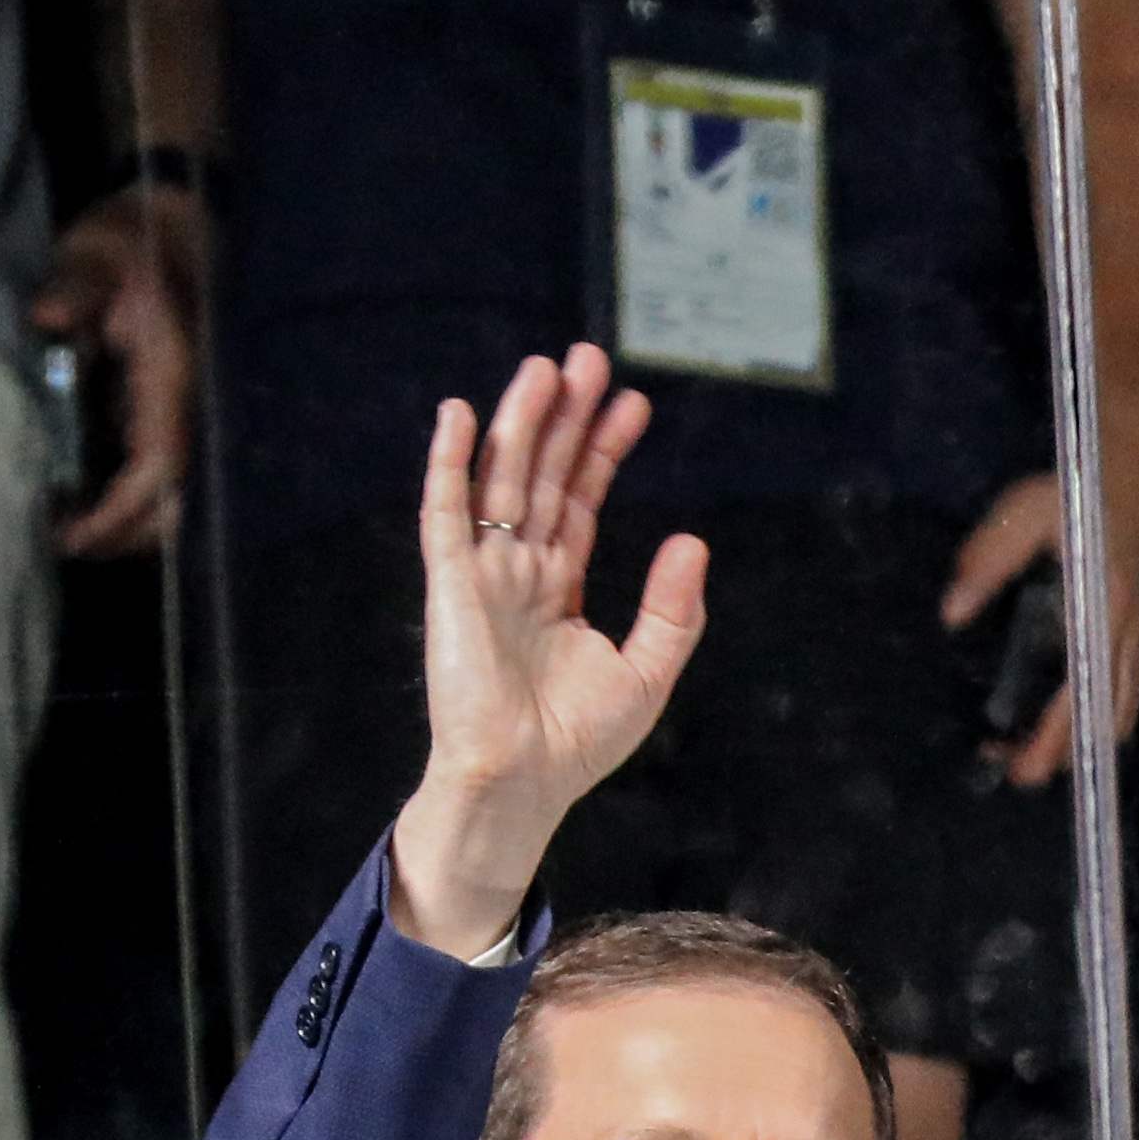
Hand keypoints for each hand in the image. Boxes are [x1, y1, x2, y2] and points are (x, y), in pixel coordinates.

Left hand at [31, 179, 207, 559]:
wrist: (177, 226)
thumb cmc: (133, 242)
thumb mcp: (98, 255)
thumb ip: (75, 284)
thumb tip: (48, 317)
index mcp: (174, 379)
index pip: (159, 465)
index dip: (120, 509)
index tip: (71, 534)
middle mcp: (189, 406)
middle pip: (176, 498)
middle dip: (126, 533)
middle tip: (64, 545)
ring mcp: (181, 409)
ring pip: (171, 491)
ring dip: (127, 519)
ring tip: (70, 529)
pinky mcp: (165, 406)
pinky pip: (155, 466)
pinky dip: (125, 493)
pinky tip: (83, 494)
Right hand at [389, 346, 704, 957]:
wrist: (523, 783)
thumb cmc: (577, 742)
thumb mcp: (647, 671)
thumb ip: (673, 608)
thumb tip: (692, 538)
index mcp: (558, 588)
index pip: (581, 500)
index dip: (603, 450)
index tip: (633, 402)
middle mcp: (517, 571)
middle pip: (542, 475)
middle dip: (564, 417)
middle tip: (587, 357)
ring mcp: (482, 574)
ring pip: (502, 480)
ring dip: (520, 422)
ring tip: (545, 368)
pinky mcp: (451, 585)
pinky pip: (447, 512)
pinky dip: (450, 463)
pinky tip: (460, 414)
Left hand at [938, 472, 1138, 789]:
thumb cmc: (1091, 480)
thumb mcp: (1028, 510)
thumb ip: (989, 561)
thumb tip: (952, 615)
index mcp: (1102, 604)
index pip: (1078, 691)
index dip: (1052, 736)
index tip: (1022, 766)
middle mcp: (1128, 626)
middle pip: (1107, 714)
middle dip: (1069, 751)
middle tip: (1023, 773)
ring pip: (1125, 702)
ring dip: (1088, 734)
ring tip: (1048, 752)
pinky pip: (1128, 679)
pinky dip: (1101, 706)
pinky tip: (1070, 706)